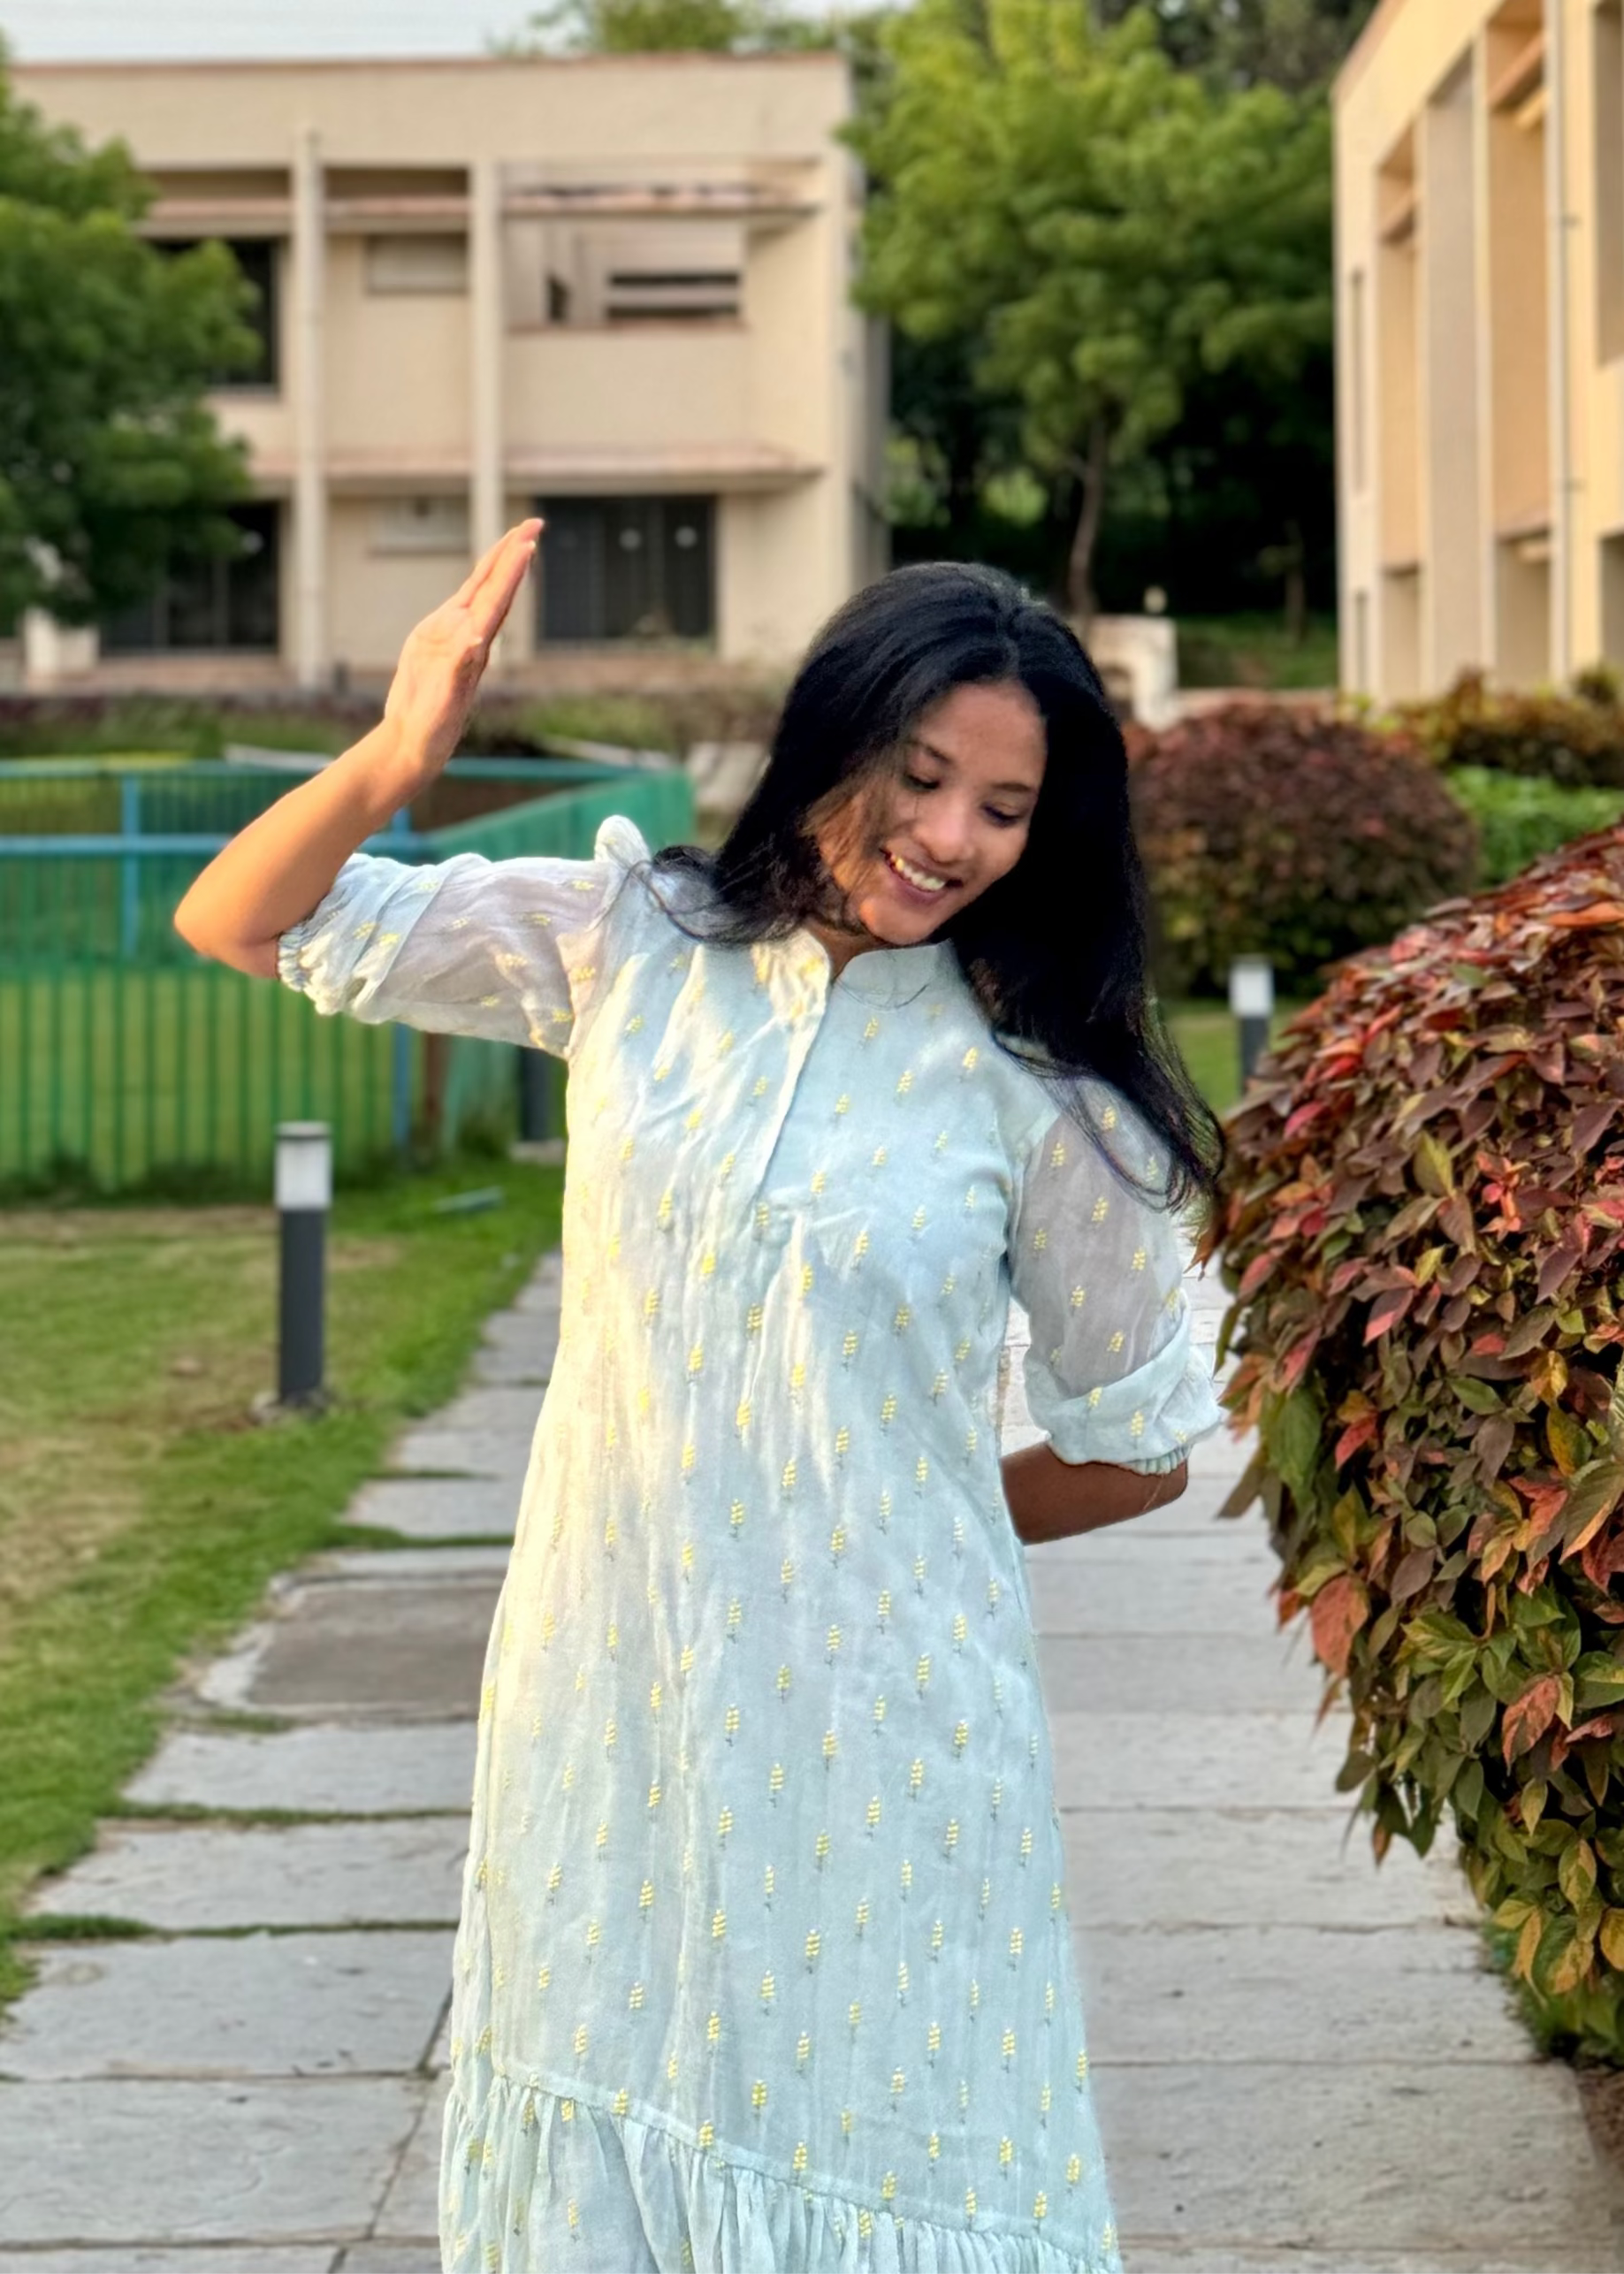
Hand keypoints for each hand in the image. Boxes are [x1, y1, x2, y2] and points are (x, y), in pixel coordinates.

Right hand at [381, 518, 542, 781]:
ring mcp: (453, 635)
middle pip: (495, 587)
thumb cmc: (433, 728)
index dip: (511, 570)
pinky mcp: (434, 638)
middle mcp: (469, 636)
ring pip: (481, 591)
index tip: (527, 543)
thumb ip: (457, 669)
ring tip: (516, 536)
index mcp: (474, 647)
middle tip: (534, 522)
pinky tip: (486, 570)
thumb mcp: (446, 699)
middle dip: (514, 554)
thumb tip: (476, 639)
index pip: (497, 600)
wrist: (416, 741)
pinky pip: (460, 603)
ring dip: (499, 563)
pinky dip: (475, 583)